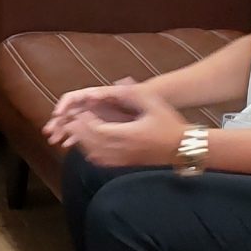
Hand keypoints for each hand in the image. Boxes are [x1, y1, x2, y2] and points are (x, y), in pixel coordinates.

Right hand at [44, 79, 143, 143]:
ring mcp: (98, 115)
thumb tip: (90, 95)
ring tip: (55, 140)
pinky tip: (68, 144)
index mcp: (99, 95)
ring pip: (74, 123)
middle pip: (70, 111)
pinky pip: (84, 133)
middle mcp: (96, 103)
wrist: (156, 105)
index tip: (57, 115)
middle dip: (59, 122)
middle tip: (50, 133)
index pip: (74, 97)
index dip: (64, 106)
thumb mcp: (134, 94)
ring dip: (63, 131)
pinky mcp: (102, 126)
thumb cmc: (146, 98)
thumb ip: (111, 93)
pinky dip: (74, 138)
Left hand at [57, 82, 184, 167]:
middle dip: (77, 130)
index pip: (95, 129)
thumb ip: (132, 93)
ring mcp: (122, 160)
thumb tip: (115, 85)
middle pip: (90, 142)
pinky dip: (89, 151)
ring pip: (92, 153)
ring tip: (73, 129)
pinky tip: (87, 144)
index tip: (79, 109)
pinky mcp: (124, 165)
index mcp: (126, 134)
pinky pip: (100, 160)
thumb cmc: (169, 124)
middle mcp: (121, 150)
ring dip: (80, 141)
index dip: (83, 120)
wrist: (182, 148)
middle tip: (68, 119)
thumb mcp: (152, 103)